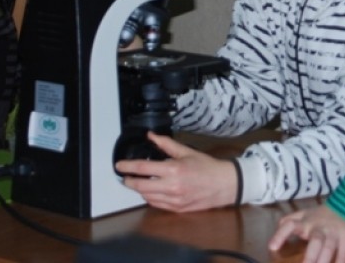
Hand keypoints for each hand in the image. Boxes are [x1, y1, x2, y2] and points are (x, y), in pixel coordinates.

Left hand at [115, 132, 238, 211]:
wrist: (225, 184)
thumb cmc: (208, 167)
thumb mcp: (187, 152)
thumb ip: (167, 144)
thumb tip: (152, 136)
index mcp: (174, 170)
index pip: (143, 169)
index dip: (128, 167)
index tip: (119, 166)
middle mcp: (172, 187)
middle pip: (141, 186)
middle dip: (130, 181)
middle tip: (126, 176)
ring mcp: (174, 200)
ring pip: (147, 197)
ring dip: (140, 190)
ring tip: (138, 182)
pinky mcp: (177, 208)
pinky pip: (157, 204)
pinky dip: (150, 197)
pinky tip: (152, 191)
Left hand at [268, 205, 344, 262]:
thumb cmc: (323, 215)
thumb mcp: (307, 214)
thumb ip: (292, 219)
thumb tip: (279, 224)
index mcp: (306, 222)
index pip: (291, 225)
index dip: (281, 235)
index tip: (272, 248)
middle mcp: (319, 227)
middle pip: (315, 241)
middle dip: (310, 256)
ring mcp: (334, 232)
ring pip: (329, 247)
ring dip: (324, 260)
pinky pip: (344, 250)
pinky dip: (341, 260)